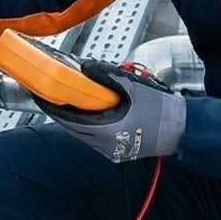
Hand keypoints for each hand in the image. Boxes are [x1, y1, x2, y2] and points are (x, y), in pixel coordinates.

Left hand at [41, 60, 185, 165]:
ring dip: (76, 118)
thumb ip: (106, 76)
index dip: (52, 106)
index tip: (39, 94)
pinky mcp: (118, 152)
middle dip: (62, 110)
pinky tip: (91, 112)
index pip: (69, 118)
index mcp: (107, 131)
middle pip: (73, 127)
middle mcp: (106, 145)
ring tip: (71, 100)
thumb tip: (84, 67)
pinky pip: (95, 138)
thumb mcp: (133, 86)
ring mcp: (111, 151)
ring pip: (83, 134)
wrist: (182, 129)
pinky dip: (89, 125)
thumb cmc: (161, 110)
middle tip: (51, 94)